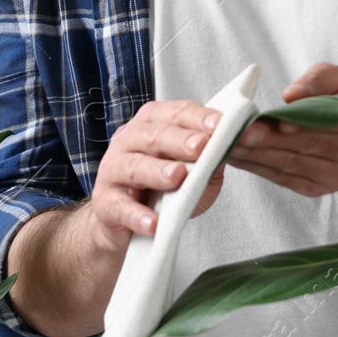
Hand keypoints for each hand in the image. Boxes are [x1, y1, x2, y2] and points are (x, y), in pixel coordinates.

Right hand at [86, 98, 268, 253]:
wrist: (127, 223)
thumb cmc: (162, 190)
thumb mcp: (193, 174)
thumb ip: (210, 161)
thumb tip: (232, 149)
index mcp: (152, 124)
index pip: (175, 113)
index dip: (198, 117)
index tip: (220, 124)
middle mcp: (129, 140)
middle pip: (153, 135)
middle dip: (179, 140)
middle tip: (201, 146)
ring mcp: (113, 170)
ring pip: (134, 166)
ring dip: (157, 171)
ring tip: (178, 177)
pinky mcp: (105, 202)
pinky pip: (119, 206)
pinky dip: (136, 214)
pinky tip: (152, 222)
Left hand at [227, 62, 337, 199]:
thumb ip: (319, 80)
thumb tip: (290, 95)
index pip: (331, 123)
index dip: (303, 123)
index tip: (276, 120)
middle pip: (307, 146)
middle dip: (270, 140)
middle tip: (239, 132)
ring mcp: (336, 177)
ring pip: (292, 165)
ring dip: (257, 156)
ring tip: (229, 143)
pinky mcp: (317, 189)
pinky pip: (285, 178)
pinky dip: (259, 168)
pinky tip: (237, 157)